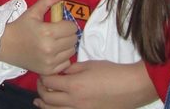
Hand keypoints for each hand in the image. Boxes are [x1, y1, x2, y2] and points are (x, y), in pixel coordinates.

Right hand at [0, 0, 78, 74]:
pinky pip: (66, 64)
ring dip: (66, 46)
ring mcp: (49, 62)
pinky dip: (62, 58)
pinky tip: (53, 53)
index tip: (59, 24)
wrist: (5, 46)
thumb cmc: (20, 27)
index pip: (72, 28)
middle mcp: (50, 48)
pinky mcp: (48, 71)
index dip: (67, 24)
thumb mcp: (32, 12)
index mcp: (47, 32)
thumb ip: (47, 1)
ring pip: (71, 52)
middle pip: (73, 40)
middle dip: (67, 34)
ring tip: (55, 43)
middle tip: (58, 33)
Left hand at [35, 60, 158, 108]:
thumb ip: (72, 68)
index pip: (48, 83)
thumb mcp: (89, 65)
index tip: (43, 73)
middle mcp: (74, 101)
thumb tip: (61, 71)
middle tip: (40, 84)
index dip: (42, 77)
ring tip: (39, 101)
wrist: (131, 87)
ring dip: (45, 105)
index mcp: (73, 86)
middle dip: (40, 90)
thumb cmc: (112, 73)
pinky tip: (55, 108)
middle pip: (48, 99)